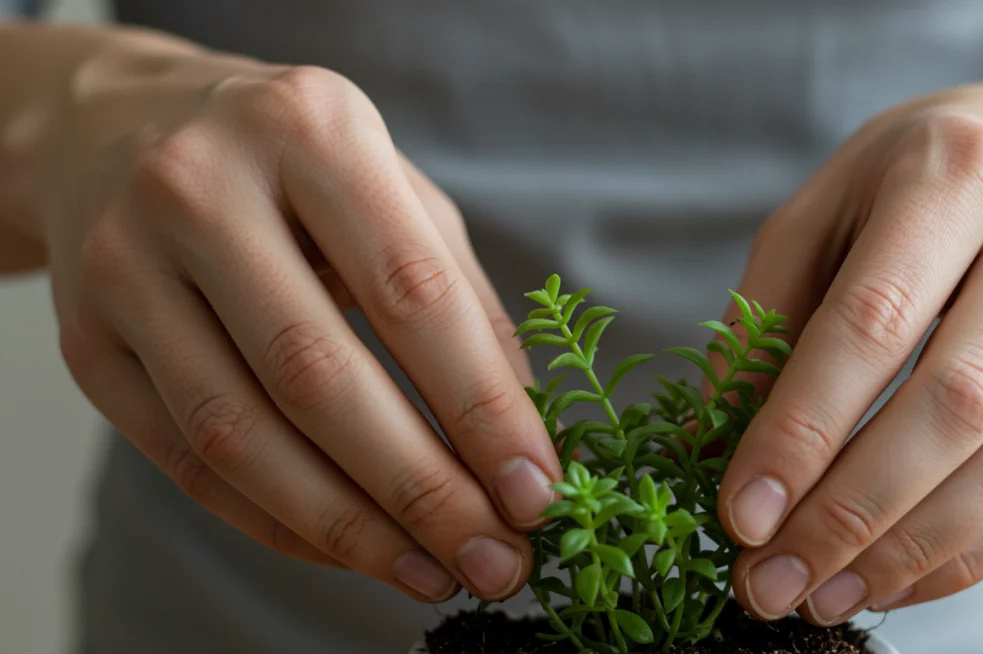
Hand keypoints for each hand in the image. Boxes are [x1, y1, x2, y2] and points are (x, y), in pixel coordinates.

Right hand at [44, 40, 557, 601]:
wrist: (118, 126)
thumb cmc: (292, 163)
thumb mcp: (396, 191)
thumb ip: (465, 303)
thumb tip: (524, 436)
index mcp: (309, 130)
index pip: (411, 296)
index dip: (482, 409)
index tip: (536, 494)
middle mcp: (201, 188)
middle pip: (319, 377)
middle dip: (421, 490)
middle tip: (494, 561)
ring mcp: (126, 266)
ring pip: (240, 436)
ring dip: (348, 529)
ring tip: (432, 573)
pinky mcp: (86, 342)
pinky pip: (187, 461)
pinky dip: (278, 522)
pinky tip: (348, 548)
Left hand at [716, 93, 982, 623]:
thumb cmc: (900, 192)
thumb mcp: (812, 220)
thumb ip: (761, 326)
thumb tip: (710, 448)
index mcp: (954, 177)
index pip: (874, 322)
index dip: (803, 428)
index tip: (742, 513)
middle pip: (956, 403)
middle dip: (853, 510)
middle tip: (773, 580)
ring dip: (911, 549)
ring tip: (824, 594)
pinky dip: (969, 553)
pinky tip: (891, 579)